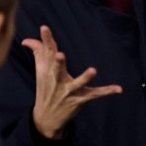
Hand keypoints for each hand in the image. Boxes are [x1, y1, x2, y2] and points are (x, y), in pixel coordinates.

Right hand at [23, 25, 122, 139]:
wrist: (46, 118)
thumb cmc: (45, 90)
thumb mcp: (40, 72)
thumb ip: (38, 53)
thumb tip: (26, 40)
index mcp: (48, 71)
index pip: (47, 53)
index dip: (46, 40)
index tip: (44, 27)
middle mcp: (57, 80)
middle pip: (57, 69)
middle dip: (58, 63)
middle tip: (60, 54)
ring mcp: (68, 91)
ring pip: (77, 83)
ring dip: (84, 77)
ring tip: (93, 70)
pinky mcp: (79, 100)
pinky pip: (94, 95)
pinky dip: (106, 91)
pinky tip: (119, 89)